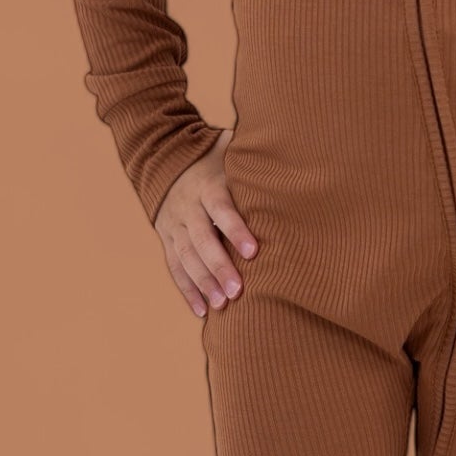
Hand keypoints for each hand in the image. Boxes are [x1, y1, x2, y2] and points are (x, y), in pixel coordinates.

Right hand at [153, 132, 258, 318]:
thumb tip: (291, 145)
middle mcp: (188, 207)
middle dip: (219, 266)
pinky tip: (202, 311)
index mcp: (207, 186)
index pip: (222, 209)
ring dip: (203, 283)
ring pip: (186, 257)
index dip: (236, 230)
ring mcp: (174, 225)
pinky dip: (187, 290)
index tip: (254, 251)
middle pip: (202, 240)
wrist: (163, 158)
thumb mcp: (229, 150)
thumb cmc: (213, 158)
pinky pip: (175, 267)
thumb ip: (254, 154)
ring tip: (222, 305)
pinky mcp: (167, 240)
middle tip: (238, 291)